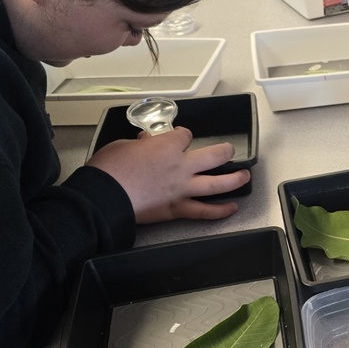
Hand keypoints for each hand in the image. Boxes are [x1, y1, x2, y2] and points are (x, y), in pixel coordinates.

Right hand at [86, 127, 250, 223]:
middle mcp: (181, 167)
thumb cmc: (109, 170)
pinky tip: (232, 207)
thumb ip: (140, 144)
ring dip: (235, 179)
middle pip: (215, 155)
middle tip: (229, 151)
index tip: (180, 138)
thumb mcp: (122, 146)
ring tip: (245, 176)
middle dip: (225, 152)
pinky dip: (220, 210)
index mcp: (167, 147)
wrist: (103, 197)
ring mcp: (182, 189)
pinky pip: (204, 211)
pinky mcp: (178, 209)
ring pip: (218, 184)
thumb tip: (145, 143)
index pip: (185, 135)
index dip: (183, 136)